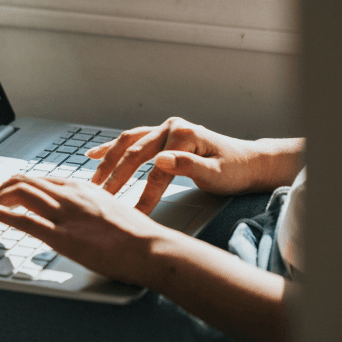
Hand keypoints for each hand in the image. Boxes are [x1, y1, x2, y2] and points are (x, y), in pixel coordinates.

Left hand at [0, 175, 165, 285]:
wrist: (149, 246)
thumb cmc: (138, 235)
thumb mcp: (113, 210)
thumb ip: (94, 209)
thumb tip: (86, 217)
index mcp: (83, 188)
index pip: (43, 180)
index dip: (23, 185)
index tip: (13, 193)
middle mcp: (69, 195)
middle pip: (26, 181)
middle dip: (4, 188)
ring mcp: (63, 213)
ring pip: (20, 193)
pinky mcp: (60, 235)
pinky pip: (21, 219)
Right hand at [87, 117, 298, 213]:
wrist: (248, 162)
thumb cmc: (235, 170)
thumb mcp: (217, 173)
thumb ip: (188, 166)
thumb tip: (160, 160)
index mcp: (184, 135)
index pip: (156, 169)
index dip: (143, 193)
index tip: (132, 214)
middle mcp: (171, 127)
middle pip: (135, 153)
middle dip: (116, 177)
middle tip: (101, 198)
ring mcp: (164, 129)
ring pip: (128, 144)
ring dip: (108, 161)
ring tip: (93, 181)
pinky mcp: (161, 136)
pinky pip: (131, 140)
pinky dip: (111, 147)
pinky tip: (93, 154)